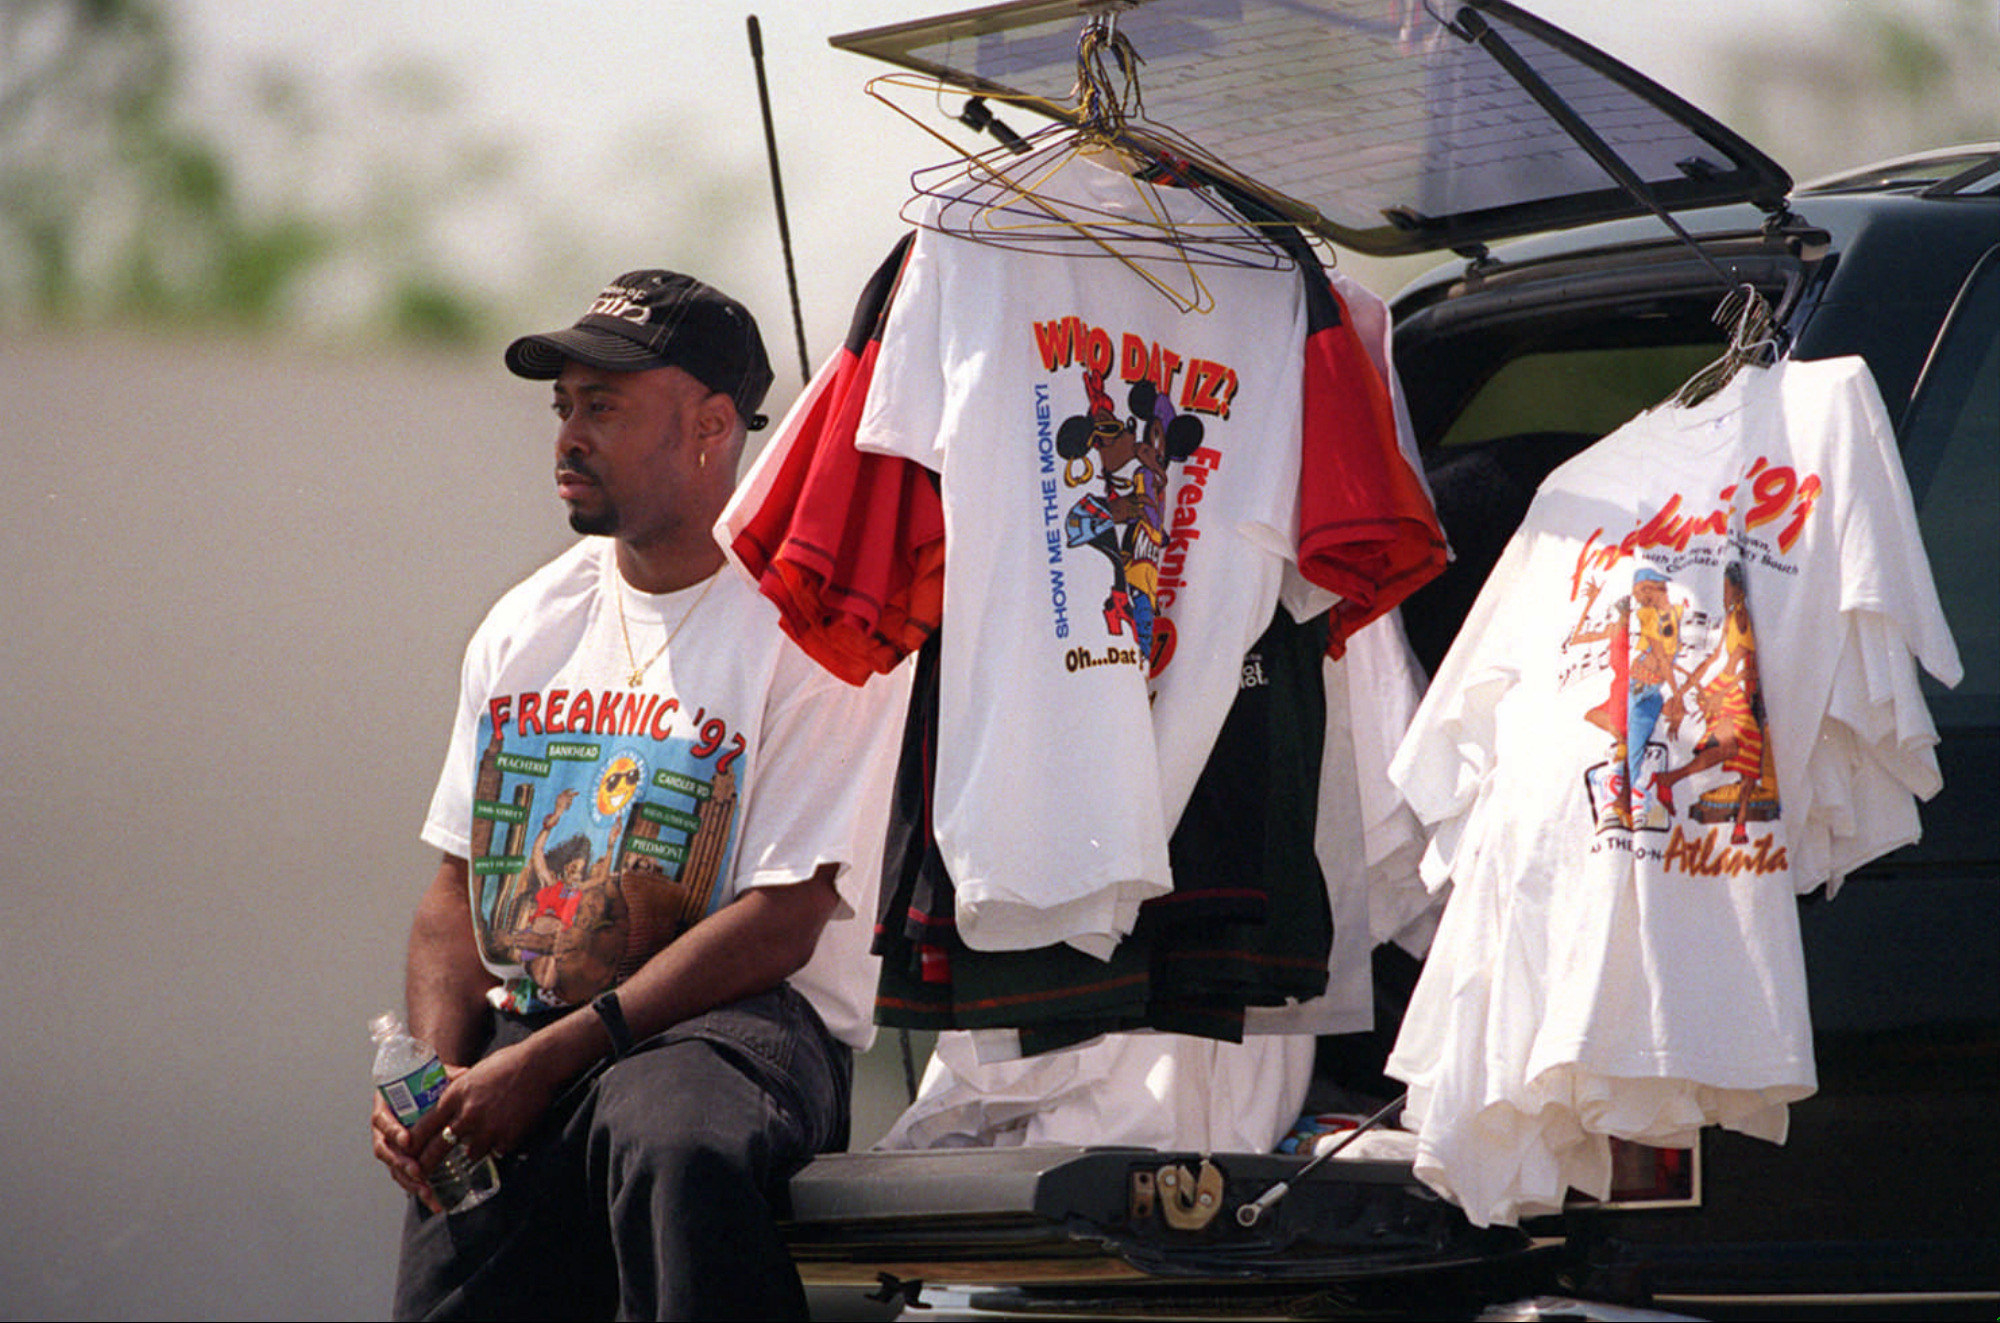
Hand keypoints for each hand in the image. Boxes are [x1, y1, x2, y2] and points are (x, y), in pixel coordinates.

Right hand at [370, 1087, 445, 1215]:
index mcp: (385, 1107)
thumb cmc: (424, 1081)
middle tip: (418, 1172)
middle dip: (401, 1163)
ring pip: (394, 1167)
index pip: (382, 1120)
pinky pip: (404, 1175)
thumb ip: (447, 1075)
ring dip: (409, 1182)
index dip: (393, 1131)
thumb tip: (467, 1073)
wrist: (421, 1088)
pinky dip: (416, 1188)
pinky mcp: (402, 1158)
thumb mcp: (432, 1075)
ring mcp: (391, 1146)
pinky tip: (431, 1198)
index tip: (407, 1140)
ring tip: (427, 1192)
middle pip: (385, 1150)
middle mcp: (384, 1129)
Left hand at [403, 1038, 562, 1182]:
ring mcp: (488, 1127)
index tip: (407, 1151)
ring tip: (480, 1145)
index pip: (425, 1125)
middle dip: (427, 1163)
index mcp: (456, 1095)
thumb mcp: (474, 1073)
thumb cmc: (508, 1063)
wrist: (539, 1064)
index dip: (413, 1141)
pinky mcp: (508, 1137)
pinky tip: (506, 1136)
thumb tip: (449, 1107)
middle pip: (439, 1147)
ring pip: (471, 1153)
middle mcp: (467, 1114)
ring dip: (474, 1151)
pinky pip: (498, 1151)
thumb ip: (459, 1092)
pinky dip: (500, 1147)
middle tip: (420, 1174)